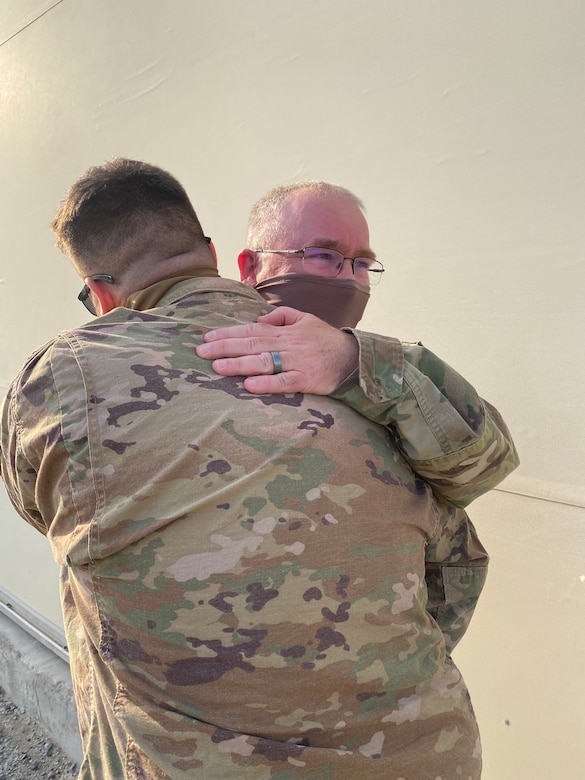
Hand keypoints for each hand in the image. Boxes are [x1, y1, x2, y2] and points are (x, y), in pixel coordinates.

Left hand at [196, 307, 358, 394]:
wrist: (353, 358)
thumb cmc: (326, 340)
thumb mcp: (305, 319)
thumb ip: (282, 316)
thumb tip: (259, 318)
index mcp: (284, 331)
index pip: (251, 330)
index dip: (228, 333)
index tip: (207, 338)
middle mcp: (287, 345)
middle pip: (251, 344)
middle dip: (224, 348)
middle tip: (201, 352)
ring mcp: (296, 363)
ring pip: (263, 362)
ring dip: (239, 364)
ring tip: (217, 367)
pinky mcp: (305, 381)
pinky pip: (283, 382)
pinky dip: (266, 384)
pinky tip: (249, 386)